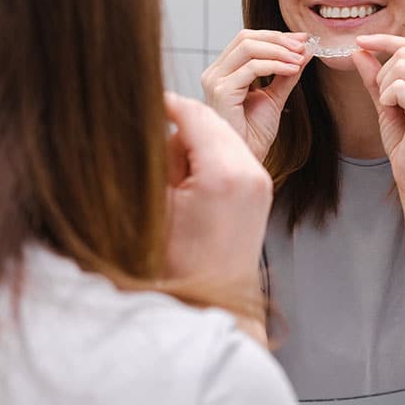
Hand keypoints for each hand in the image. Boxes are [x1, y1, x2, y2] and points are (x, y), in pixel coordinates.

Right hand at [163, 92, 273, 288]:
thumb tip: (148, 125)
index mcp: (222, 174)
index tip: (143, 102)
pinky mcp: (261, 189)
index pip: (194, 113)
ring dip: (196, 142)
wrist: (213, 303)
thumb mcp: (155, 204)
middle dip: (182, 125)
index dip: (165, 104)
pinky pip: (233, 153)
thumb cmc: (177, 265)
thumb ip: (154, 157)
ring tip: (175, 177)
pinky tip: (190, 183)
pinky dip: (210, 156)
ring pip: (222, 134)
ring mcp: (259, 180)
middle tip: (154, 145)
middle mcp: (249, 171)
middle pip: (212, 120)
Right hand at [201, 30, 311, 160]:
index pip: (247, 39)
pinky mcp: (221, 91)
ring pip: (248, 47)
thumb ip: (286, 72)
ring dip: (279, 50)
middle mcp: (215, 73)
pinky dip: (275, 65)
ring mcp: (215, 81)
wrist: (249, 157)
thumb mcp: (275, 95)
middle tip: (303, 46)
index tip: (302, 40)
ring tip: (300, 59)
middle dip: (278, 39)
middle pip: (245, 37)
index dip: (275, 36)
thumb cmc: (255, 132)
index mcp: (223, 71)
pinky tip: (292, 69)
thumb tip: (305, 49)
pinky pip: (251, 68)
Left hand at [351, 34, 404, 203]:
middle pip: (404, 52)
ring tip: (391, 109)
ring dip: (384, 87)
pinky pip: (398, 87)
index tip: (360, 41)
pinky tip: (394, 114)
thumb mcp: (387, 105)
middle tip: (385, 100)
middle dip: (382, 72)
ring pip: (400, 67)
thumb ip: (375, 79)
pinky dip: (387, 98)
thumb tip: (359, 51)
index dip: (384, 40)